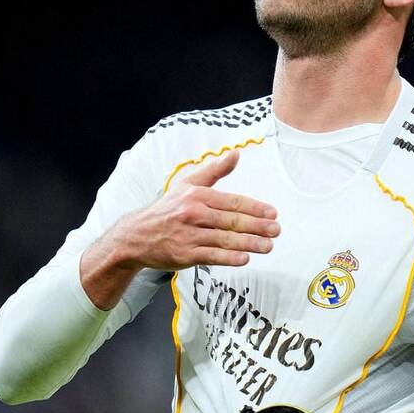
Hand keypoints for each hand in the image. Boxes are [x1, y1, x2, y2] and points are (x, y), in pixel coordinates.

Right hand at [80, 150, 278, 308]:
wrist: (137, 235)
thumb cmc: (167, 209)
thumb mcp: (187, 184)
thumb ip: (214, 171)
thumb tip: (236, 154)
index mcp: (197, 195)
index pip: (232, 202)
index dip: (255, 208)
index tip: (273, 213)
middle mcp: (193, 214)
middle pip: (232, 221)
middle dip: (258, 226)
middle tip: (276, 230)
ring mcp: (189, 235)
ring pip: (225, 239)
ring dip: (249, 243)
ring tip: (268, 246)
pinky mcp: (185, 255)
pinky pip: (212, 256)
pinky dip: (229, 257)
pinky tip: (244, 258)